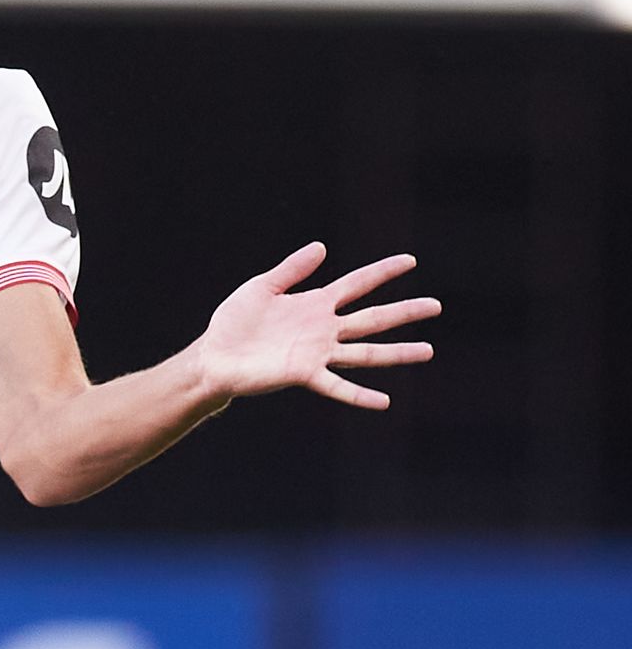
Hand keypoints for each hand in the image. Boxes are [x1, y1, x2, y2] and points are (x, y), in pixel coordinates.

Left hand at [196, 242, 439, 412]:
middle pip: (372, 319)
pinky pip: (337, 386)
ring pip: (366, 353)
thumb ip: (292, 269)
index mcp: (314, 304)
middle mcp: (323, 329)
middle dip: (404, 312)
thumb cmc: (233, 323)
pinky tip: (384, 401)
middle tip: (435, 306)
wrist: (213, 357)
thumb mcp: (262, 287)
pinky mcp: (304, 374)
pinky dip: (360, 395)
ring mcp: (317, 353)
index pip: (357, 284)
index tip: (411, 261)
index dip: (383, 272)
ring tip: (427, 350)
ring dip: (397, 352)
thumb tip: (322, 247)